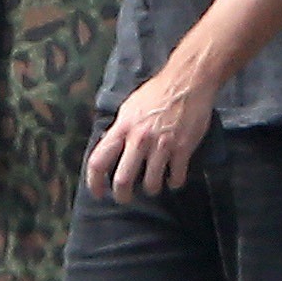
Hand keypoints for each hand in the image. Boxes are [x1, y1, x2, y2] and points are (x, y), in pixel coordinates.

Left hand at [88, 65, 212, 201]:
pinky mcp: (183, 148)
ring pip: (151, 183)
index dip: (94, 182)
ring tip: (153, 186)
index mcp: (123, 128)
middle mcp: (139, 139)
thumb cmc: (157, 92)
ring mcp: (162, 145)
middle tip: (125, 198)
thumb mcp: (129, 108)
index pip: (99, 161)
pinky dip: (174, 182)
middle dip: (122, 196)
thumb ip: (120, 129)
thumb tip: (110, 148)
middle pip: (122, 179)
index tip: (97, 192)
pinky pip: (176, 177)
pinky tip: (173, 178)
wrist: (188, 81)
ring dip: (151, 189)